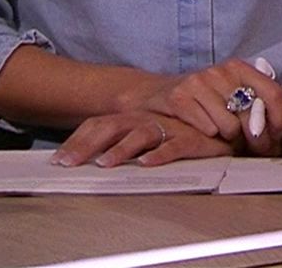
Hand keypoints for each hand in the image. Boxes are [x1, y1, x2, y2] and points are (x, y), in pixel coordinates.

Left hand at [51, 111, 227, 167]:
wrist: (223, 121)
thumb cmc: (182, 131)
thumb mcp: (147, 132)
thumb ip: (123, 142)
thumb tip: (90, 160)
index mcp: (133, 118)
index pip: (98, 125)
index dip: (76, 140)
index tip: (59, 160)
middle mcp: (147, 119)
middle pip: (111, 127)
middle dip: (87, 145)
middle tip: (69, 163)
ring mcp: (168, 127)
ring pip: (140, 134)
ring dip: (121, 149)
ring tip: (106, 163)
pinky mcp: (192, 138)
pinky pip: (174, 145)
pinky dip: (160, 154)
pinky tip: (147, 163)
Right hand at [133, 58, 281, 155]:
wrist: (155, 95)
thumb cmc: (201, 100)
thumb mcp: (229, 95)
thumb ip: (255, 106)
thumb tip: (278, 134)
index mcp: (239, 68)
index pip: (273, 91)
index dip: (279, 118)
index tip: (278, 135)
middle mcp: (221, 71)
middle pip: (252, 114)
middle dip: (255, 138)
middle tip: (251, 146)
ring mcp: (199, 82)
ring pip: (230, 127)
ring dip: (228, 138)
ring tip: (221, 134)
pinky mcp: (180, 97)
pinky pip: (208, 129)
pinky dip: (208, 135)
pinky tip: (203, 130)